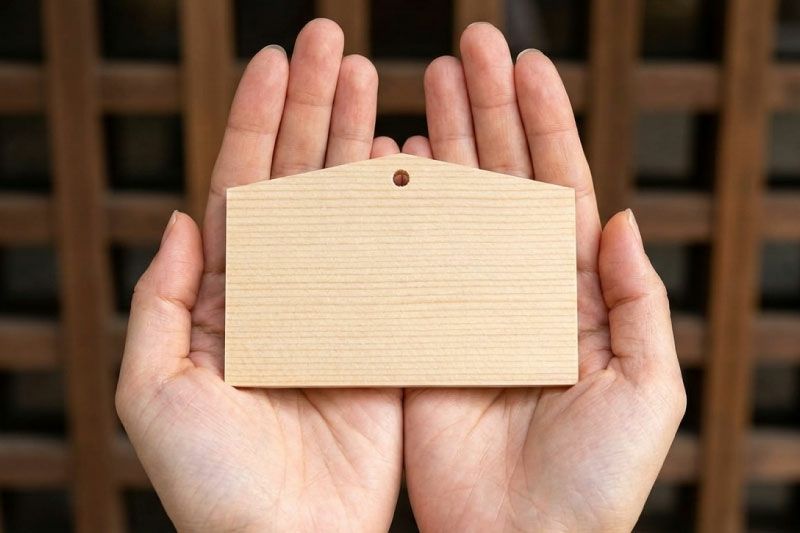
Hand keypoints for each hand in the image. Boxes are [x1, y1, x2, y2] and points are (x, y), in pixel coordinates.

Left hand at [116, 20, 402, 531]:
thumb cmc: (212, 482)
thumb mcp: (154, 391)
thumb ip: (162, 304)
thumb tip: (179, 221)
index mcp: (231, 296)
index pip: (244, 187)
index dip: (258, 121)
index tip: (277, 60)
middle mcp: (287, 290)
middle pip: (301, 180)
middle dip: (315, 108)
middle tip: (335, 42)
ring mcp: (342, 308)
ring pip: (353, 206)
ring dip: (360, 140)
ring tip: (373, 78)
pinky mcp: (387, 335)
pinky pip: (398, 259)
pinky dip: (404, 208)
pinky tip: (408, 159)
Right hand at [400, 24, 686, 530]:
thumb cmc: (597, 478)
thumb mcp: (646, 388)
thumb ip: (637, 303)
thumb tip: (626, 220)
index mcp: (571, 292)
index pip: (558, 187)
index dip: (542, 124)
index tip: (525, 64)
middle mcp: (513, 287)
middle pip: (499, 180)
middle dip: (484, 111)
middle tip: (466, 48)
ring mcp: (460, 306)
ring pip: (447, 207)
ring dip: (438, 144)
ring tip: (422, 82)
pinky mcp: (416, 335)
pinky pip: (402, 260)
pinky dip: (394, 210)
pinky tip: (386, 161)